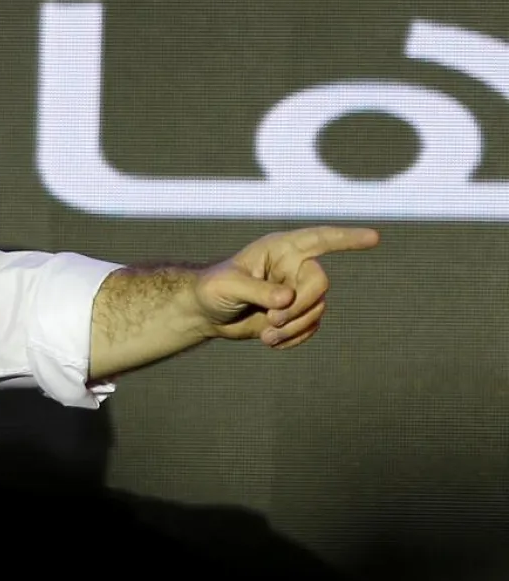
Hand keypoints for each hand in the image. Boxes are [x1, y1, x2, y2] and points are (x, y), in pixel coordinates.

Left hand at [194, 226, 379, 348]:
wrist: (206, 313)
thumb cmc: (213, 289)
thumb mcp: (227, 286)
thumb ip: (256, 290)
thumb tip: (287, 298)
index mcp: (279, 249)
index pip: (319, 239)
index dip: (346, 239)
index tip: (374, 238)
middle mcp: (294, 267)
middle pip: (320, 283)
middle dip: (300, 306)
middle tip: (272, 320)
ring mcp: (298, 291)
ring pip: (317, 310)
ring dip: (294, 327)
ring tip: (266, 336)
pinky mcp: (297, 313)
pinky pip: (311, 327)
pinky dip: (294, 338)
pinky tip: (271, 342)